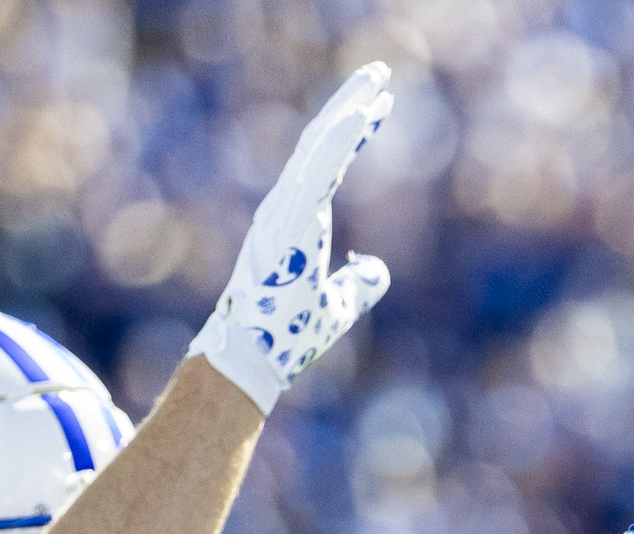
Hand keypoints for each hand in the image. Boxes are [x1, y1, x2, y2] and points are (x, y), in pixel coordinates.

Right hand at [188, 66, 394, 414]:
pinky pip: (315, 172)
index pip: (329, 162)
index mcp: (297, 219)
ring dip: (347, 112)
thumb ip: (360, 285)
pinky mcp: (286, 222)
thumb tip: (376, 269)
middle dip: (350, 104)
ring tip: (377, 84)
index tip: (379, 107)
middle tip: (380, 75)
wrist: (253, 358)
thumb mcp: (339, 306)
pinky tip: (359, 116)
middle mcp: (286, 205)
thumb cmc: (287, 335)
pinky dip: (337, 142)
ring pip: (317, 147)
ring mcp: (282, 211)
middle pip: (322, 141)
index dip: (353, 132)